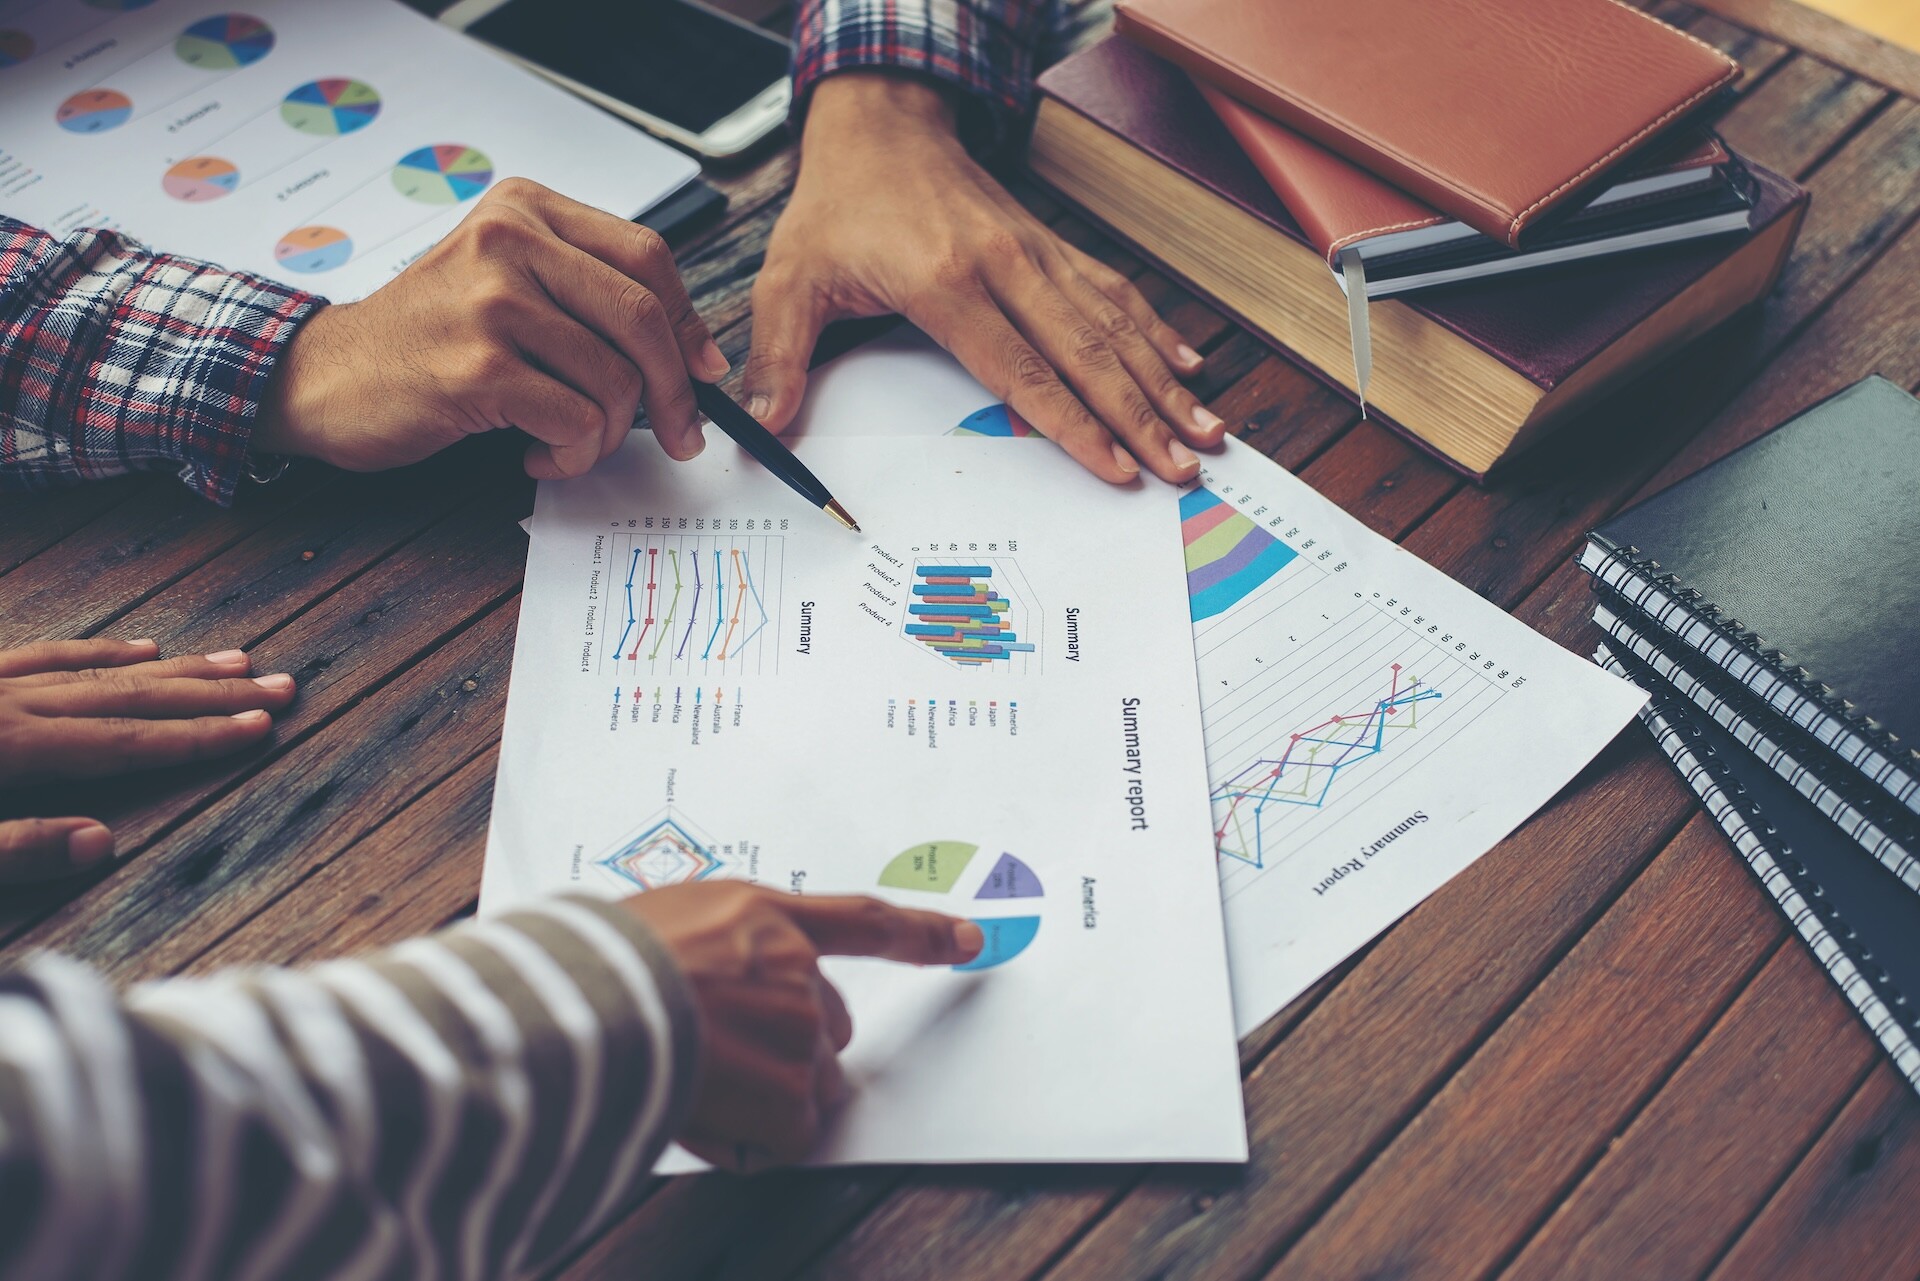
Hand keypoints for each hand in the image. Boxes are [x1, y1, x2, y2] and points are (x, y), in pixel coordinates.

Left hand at [0, 640, 295, 882]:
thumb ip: (16, 849)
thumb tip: (101, 844)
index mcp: (9, 747)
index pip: (127, 742)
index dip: (199, 736)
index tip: (262, 726)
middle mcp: (9, 704)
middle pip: (131, 696)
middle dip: (213, 693)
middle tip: (278, 685)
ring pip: (100, 670)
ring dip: (173, 669)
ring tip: (233, 662)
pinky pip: (47, 655)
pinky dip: (100, 651)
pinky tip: (138, 646)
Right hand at [257, 178, 730, 480]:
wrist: (324, 376)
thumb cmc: (429, 339)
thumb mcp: (506, 285)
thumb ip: (587, 298)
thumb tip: (697, 355)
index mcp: (525, 210)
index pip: (647, 256)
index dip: (688, 324)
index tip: (702, 373)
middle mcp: (508, 240)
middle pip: (642, 318)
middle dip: (675, 393)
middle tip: (680, 437)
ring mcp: (491, 301)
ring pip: (614, 379)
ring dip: (608, 435)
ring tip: (570, 444)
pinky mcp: (477, 366)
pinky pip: (575, 420)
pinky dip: (571, 455)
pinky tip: (538, 455)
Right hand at [626, 882, 982, 1168]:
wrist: (580, 1004)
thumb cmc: (596, 966)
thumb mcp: (664, 922)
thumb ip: (718, 947)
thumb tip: (724, 988)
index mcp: (763, 914)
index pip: (863, 922)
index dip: (922, 933)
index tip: (971, 940)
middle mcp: (795, 967)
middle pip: (829, 1025)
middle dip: (788, 1046)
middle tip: (717, 1050)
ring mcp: (798, 1028)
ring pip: (808, 1084)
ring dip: (766, 1095)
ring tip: (696, 1079)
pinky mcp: (791, 1090)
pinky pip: (789, 1133)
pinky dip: (753, 1139)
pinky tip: (703, 1113)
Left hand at [747, 72, 1225, 483]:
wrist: (882, 121)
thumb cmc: (837, 205)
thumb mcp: (790, 279)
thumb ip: (779, 355)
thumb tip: (762, 427)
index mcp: (945, 281)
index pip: (1022, 369)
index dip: (1073, 424)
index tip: (1115, 467)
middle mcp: (1006, 264)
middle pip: (1087, 353)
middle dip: (1142, 417)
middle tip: (1184, 468)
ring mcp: (1037, 253)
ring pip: (1114, 324)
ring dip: (1163, 383)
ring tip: (1207, 431)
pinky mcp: (1050, 247)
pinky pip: (1113, 292)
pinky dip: (1154, 331)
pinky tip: (1186, 368)